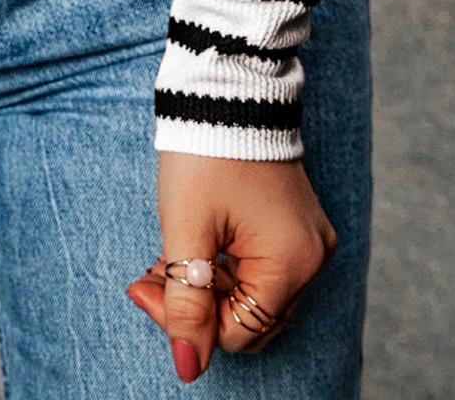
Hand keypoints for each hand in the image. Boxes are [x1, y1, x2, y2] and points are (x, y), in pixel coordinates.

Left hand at [125, 152, 337, 382]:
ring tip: (161, 261)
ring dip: (204, 288)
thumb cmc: (205, 153)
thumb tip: (189, 367)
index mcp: (291, 262)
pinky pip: (262, 270)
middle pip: (248, 319)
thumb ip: (185, 302)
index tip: (143, 286)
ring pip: (252, 296)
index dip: (185, 322)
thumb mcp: (185, 229)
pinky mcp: (298, 225)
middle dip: (193, 306)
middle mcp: (311, 257)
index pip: (237, 332)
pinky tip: (191, 248)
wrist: (226, 87)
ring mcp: (308, 240)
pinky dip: (223, 269)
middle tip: (146, 277)